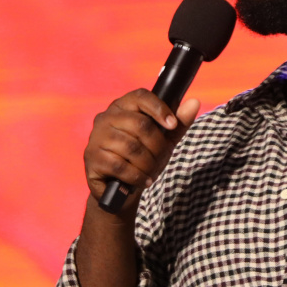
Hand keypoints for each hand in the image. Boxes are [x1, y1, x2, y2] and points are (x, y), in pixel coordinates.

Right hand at [84, 90, 200, 214]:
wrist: (122, 189)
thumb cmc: (143, 159)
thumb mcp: (164, 141)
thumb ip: (178, 124)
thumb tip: (194, 102)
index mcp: (123, 106)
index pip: (141, 96)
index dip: (159, 109)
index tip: (172, 125)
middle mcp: (106, 117)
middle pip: (140, 125)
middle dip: (157, 146)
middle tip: (160, 158)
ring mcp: (96, 137)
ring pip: (131, 147)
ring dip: (148, 164)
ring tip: (151, 172)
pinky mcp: (92, 158)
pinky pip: (120, 166)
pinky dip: (137, 176)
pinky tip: (142, 181)